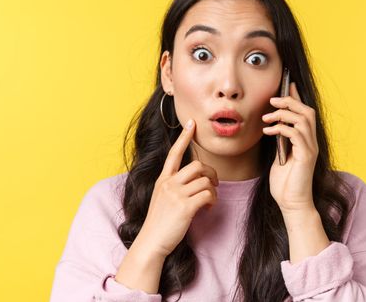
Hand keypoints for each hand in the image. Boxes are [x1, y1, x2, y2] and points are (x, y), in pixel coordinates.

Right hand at [138, 119, 218, 258]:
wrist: (151, 243)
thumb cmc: (159, 223)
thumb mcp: (161, 199)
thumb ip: (174, 187)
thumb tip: (196, 183)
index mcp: (162, 180)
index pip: (174, 153)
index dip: (184, 137)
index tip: (191, 122)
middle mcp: (168, 183)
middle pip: (198, 165)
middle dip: (211, 173)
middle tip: (214, 184)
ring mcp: (175, 194)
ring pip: (205, 181)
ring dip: (213, 191)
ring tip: (210, 202)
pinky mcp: (184, 207)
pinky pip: (208, 195)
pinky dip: (213, 201)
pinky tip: (208, 209)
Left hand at [262, 82, 318, 213]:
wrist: (291, 204)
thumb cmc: (285, 184)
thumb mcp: (280, 157)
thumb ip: (281, 142)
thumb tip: (274, 127)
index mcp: (306, 141)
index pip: (305, 113)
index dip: (296, 98)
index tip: (285, 86)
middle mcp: (311, 143)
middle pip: (307, 111)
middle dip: (289, 101)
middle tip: (272, 100)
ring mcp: (310, 149)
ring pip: (303, 119)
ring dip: (284, 113)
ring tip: (267, 116)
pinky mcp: (306, 157)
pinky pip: (296, 134)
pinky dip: (281, 128)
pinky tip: (268, 130)